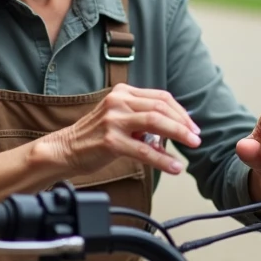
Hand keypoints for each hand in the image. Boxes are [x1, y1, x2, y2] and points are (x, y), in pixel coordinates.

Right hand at [39, 84, 200, 176]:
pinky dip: (162, 159)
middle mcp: (118, 101)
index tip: (192, 126)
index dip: (181, 112)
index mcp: (123, 93)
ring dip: (179, 134)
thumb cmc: (94, 136)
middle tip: (196, 137)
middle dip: (184, 123)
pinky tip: (174, 167)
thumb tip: (172, 135)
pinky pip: (144, 150)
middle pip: (161, 107)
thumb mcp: (119, 119)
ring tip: (192, 146)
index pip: (160, 97)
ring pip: (155, 122)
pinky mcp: (110, 140)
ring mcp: (113, 120)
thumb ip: (143, 122)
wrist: (65, 149)